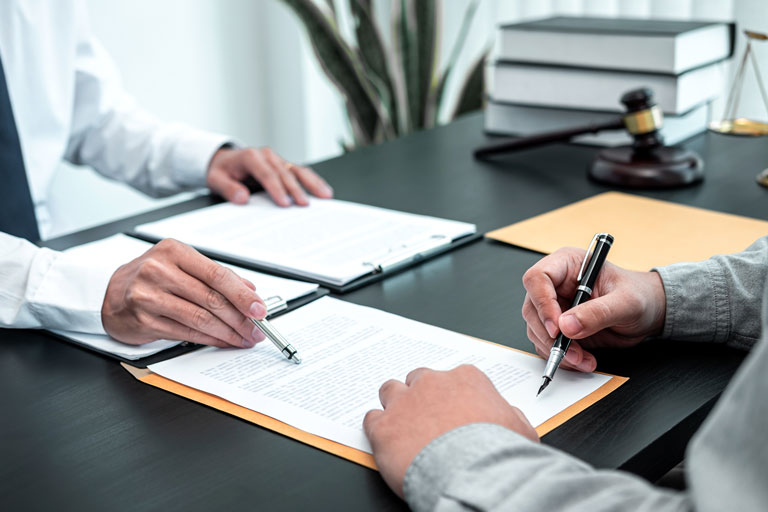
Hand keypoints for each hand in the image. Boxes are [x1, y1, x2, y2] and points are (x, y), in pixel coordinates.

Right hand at [102, 239, 267, 346]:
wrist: (111, 293)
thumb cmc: (151, 278)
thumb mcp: (182, 265)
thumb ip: (215, 275)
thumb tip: (249, 290)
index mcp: (174, 252)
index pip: (217, 274)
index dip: (242, 295)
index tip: (259, 309)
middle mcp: (159, 270)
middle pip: (211, 298)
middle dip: (240, 318)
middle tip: (257, 328)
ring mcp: (148, 296)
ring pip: (200, 318)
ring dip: (228, 332)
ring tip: (244, 338)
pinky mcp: (144, 320)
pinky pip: (186, 332)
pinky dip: (210, 339)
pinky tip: (223, 341)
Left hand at [206, 146, 332, 206]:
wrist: (225, 162)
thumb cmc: (222, 171)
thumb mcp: (216, 180)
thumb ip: (228, 189)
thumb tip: (242, 197)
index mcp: (250, 156)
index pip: (266, 173)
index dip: (276, 188)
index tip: (284, 203)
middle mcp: (267, 155)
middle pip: (285, 173)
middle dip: (296, 189)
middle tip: (304, 204)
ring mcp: (277, 160)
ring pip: (297, 170)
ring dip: (312, 183)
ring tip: (325, 195)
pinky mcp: (284, 166)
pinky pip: (301, 172)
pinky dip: (313, 181)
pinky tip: (324, 191)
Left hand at [363, 365, 537, 497]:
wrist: (473, 474)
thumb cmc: (498, 453)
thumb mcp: (521, 429)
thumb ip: (510, 415)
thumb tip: (509, 415)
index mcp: (466, 379)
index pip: (452, 378)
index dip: (450, 396)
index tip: (451, 410)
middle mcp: (432, 383)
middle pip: (418, 379)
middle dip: (420, 396)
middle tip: (425, 419)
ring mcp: (404, 402)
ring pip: (390, 391)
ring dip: (395, 406)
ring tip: (401, 425)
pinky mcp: (384, 427)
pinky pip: (371, 419)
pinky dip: (377, 429)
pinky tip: (385, 441)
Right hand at [521, 247, 666, 371]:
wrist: (648, 312)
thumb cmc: (639, 295)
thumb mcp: (626, 302)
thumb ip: (598, 312)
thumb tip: (567, 326)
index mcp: (567, 264)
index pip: (537, 278)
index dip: (542, 303)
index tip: (558, 328)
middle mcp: (556, 284)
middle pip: (532, 308)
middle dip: (550, 335)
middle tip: (572, 352)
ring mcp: (554, 306)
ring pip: (537, 330)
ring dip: (556, 350)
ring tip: (582, 359)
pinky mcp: (558, 327)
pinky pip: (547, 344)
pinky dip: (562, 357)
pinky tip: (582, 360)